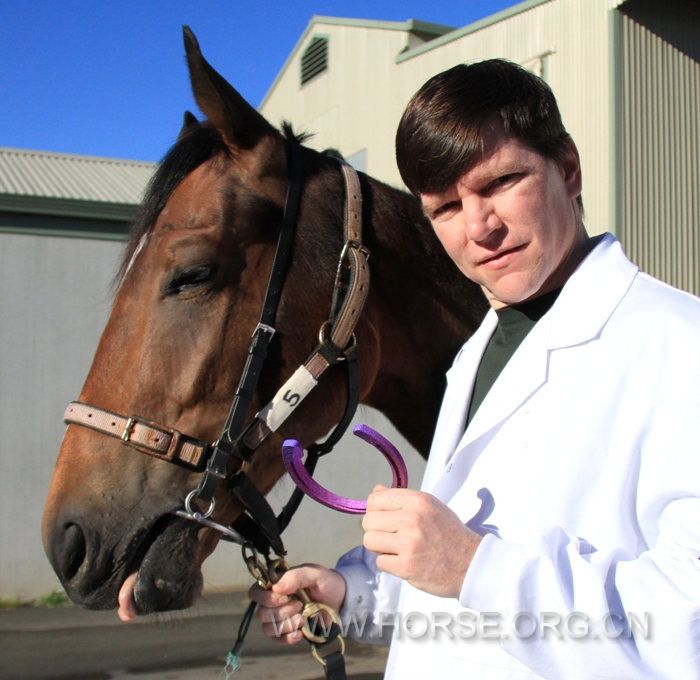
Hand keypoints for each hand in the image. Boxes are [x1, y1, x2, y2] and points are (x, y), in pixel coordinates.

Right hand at [248, 563, 346, 644]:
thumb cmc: (326, 582)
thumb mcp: (314, 573)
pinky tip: (301, 632)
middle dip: (282, 612)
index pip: (255, 592)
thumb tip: (276, 587)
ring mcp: (281, 618)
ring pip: (268, 628)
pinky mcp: (288, 631)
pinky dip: (288, 637)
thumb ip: (296, 576)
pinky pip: (278, 639)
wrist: (341, 599)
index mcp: (277, 584)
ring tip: (303, 618)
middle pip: (261, 613)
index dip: (265, 598)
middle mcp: (275, 601)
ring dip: (286, 624)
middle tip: (300, 605)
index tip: (284, 597)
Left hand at [362, 485, 480, 597]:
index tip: (384, 518)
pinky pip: (380, 562)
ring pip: (370, 541)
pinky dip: (388, 563)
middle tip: (390, 536)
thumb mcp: (430, 506)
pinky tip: (403, 561)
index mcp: (418, 501)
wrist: (471, 563)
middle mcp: (412, 519)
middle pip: (368, 521)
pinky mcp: (407, 566)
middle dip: (375, 530)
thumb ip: (401, 499)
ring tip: (395, 549)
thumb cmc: (448, 533)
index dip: (375, 510)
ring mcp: (409, 543)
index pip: (375, 499)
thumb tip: (375, 491)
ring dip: (379, 548)